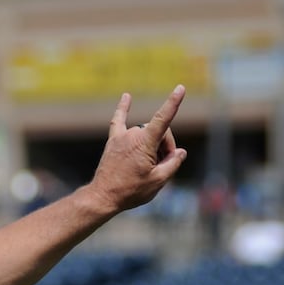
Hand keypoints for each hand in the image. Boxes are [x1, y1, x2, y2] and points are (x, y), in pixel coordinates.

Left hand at [89, 85, 186, 213]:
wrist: (103, 197)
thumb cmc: (131, 191)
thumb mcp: (158, 181)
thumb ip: (173, 163)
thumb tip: (180, 152)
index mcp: (145, 143)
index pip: (163, 119)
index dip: (173, 103)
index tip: (180, 88)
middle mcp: (132, 135)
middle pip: (158, 132)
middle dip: (165, 147)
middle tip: (161, 168)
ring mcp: (121, 137)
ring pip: (145, 132)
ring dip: (151, 145)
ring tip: (146, 166)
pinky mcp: (113, 141)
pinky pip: (118, 121)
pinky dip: (123, 109)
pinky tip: (126, 96)